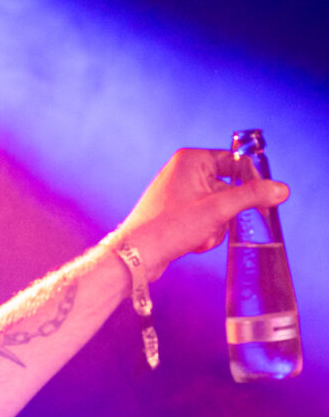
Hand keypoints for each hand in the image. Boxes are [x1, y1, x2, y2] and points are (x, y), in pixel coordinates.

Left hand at [117, 146, 288, 279]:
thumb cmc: (170, 227)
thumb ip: (252, 196)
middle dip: (227, 212)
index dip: (251, 181)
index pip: (235, 161)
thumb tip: (281, 189)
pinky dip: (205, 232)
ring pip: (218, 207)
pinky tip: (193, 242)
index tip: (262, 201)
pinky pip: (205, 219)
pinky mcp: (176, 213)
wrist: (136, 257)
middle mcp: (184, 171)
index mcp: (192, 159)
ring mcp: (179, 192)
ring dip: (216, 226)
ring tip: (200, 235)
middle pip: (229, 188)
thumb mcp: (218, 209)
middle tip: (219, 223)